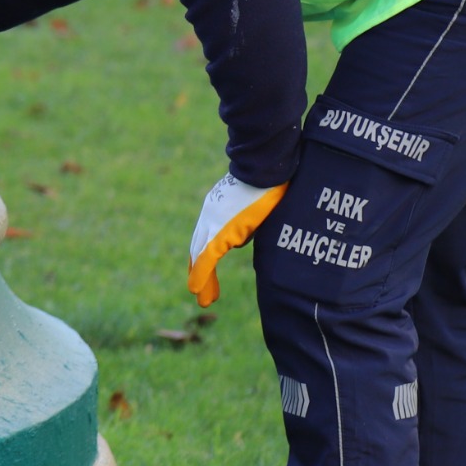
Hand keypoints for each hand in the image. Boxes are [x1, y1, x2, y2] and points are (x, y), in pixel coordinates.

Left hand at [186, 172, 286, 307]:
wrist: (266, 167)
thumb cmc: (269, 181)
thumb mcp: (258, 207)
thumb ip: (251, 224)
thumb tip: (250, 238)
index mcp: (219, 208)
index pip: (206, 237)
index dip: (203, 257)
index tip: (205, 274)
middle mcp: (211, 215)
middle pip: (199, 248)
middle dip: (200, 271)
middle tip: (200, 293)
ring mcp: (213, 222)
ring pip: (199, 255)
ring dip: (200, 278)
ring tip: (202, 298)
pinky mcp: (220, 229)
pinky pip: (206, 256)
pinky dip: (200, 274)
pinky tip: (195, 289)